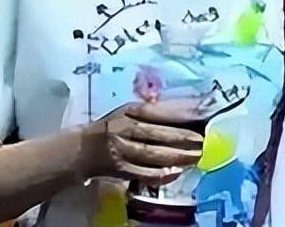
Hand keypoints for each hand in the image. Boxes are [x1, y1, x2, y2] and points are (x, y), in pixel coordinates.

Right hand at [76, 88, 240, 182]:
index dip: (178, 114)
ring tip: (195, 156)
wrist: (82, 149)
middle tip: (202, 141)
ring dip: (175, 156)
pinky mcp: (119, 170)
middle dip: (181, 138)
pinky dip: (159, 174)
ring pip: (151, 154)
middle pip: (155, 134)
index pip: (156, 111)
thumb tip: (186, 108)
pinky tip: (175, 173)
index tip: (199, 116)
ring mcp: (121, 150)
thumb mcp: (128, 113)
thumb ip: (152, 112)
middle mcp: (124, 129)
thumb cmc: (112, 127)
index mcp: (128, 112)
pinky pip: (142, 173)